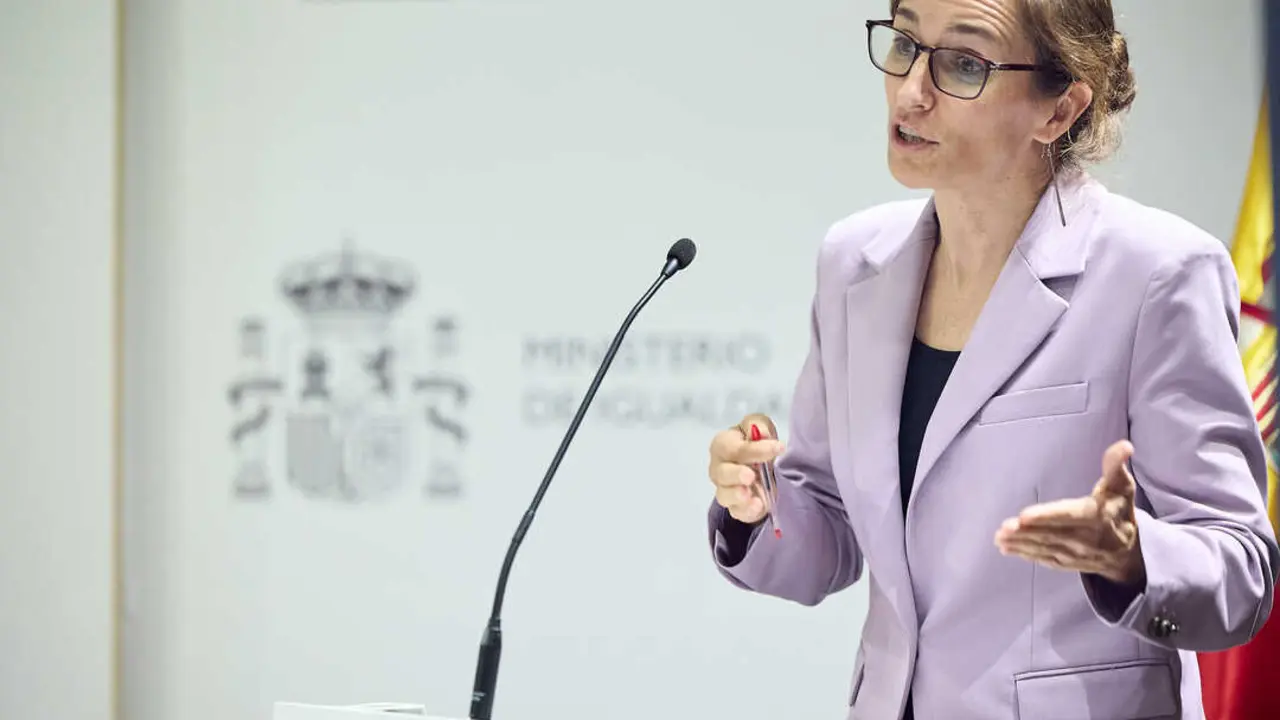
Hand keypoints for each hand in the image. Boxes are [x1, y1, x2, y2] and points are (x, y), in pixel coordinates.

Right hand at [708, 413, 784, 523]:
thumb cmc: (757, 444)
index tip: (779, 447)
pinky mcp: (737, 507)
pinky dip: (747, 510)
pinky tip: (758, 506)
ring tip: (749, 495)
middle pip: (722, 472)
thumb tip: (760, 432)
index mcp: (723, 445)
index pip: (733, 448)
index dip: (754, 448)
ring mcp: (726, 490)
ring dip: (736, 495)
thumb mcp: (760, 427)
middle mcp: (719, 468)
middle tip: (750, 476)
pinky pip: (737, 511)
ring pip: (724, 495)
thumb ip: (758, 426)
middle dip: (736, 474)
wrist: (763, 468)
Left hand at [994, 440, 1145, 586]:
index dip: (1047, 516)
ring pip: (1043, 547)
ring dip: (1020, 543)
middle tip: (1004, 527)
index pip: (1068, 515)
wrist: (1127, 552)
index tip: (1024, 516)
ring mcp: (1073, 554)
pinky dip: (1024, 554)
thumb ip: (1116, 466)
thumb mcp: (1121, 486)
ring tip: (999, 537)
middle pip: (1051, 534)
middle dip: (1026, 532)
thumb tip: (1125, 446)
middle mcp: (1084, 539)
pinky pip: (1043, 558)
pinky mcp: (1065, 563)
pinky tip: (1006, 548)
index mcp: (1096, 517)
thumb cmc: (1119, 510)